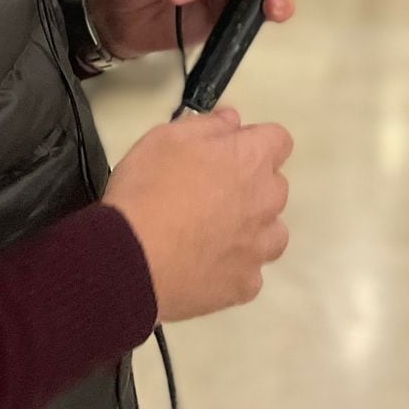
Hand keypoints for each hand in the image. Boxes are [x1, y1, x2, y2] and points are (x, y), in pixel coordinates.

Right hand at [104, 108, 292, 321]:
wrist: (130, 259)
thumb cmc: (147, 189)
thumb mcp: (166, 137)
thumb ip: (207, 125)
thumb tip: (233, 121)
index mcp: (250, 160)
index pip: (278, 140)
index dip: (252, 143)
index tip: (225, 152)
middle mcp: (266, 202)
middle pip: (274, 187)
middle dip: (250, 185)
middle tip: (209, 193)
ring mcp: (258, 249)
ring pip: (271, 232)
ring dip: (251, 229)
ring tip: (212, 235)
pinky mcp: (245, 287)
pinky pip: (250, 273)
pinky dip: (234, 269)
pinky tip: (206, 269)